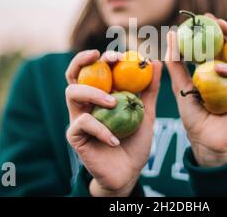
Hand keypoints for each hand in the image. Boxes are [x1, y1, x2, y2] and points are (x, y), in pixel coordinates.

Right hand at [65, 49, 161, 195]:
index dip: (102, 57)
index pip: (94, 69)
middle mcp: (85, 103)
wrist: (129, 172)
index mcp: (100, 94)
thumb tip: (155, 61)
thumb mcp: (146, 112)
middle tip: (101, 57)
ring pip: (71, 93)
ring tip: (113, 102)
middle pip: (73, 74)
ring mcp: (78, 118)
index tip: (119, 55)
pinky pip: (82, 124)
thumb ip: (149, 89)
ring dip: (93, 93)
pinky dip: (101, 129)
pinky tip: (115, 140)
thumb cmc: (135, 140)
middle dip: (83, 61)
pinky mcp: (75, 136)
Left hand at [165, 15, 226, 166]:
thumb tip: (170, 34)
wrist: (202, 139)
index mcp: (224, 67)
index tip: (202, 18)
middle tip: (215, 21)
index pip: (226, 41)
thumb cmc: (193, 113)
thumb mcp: (180, 84)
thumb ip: (176, 62)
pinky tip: (218, 67)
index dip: (217, 26)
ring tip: (225, 31)